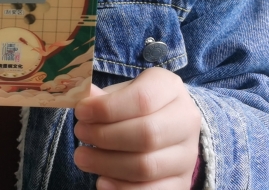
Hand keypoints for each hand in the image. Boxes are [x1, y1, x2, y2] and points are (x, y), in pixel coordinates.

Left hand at [73, 68, 200, 189]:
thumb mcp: (121, 92)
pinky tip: (102, 181)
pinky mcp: (181, 182)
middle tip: (80, 133)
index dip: (107, 108)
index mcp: (171, 88)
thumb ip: (103, 97)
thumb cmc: (135, 105)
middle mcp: (186, 120)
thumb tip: (86, 99)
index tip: (80, 112)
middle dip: (105, 136)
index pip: (142, 99)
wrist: (166, 126)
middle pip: (146, 134)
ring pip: (146, 166)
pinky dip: (122, 189)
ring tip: (82, 157)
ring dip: (107, 164)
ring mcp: (187, 155)